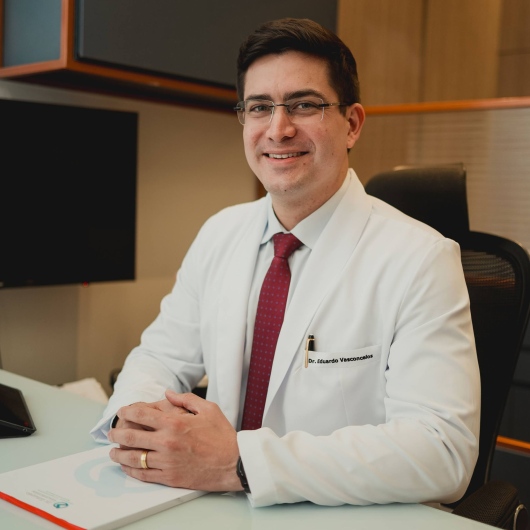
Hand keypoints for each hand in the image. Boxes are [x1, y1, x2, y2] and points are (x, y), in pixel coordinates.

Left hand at [108, 390, 241, 491]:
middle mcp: (167, 442)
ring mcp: (167, 461)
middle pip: (132, 437)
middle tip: (111, 433)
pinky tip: (127, 466)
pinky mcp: (169, 478)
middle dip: (117, 434)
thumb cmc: (222, 435)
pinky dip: (131, 470)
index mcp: (175, 423)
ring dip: (119, 454)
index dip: (127, 412)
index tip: (122, 412)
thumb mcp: (208, 408)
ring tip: (113, 452)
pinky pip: (143, 475)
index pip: (142, 415)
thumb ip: (186, 399)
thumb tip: (167, 393)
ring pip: (134, 458)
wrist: (234, 462)